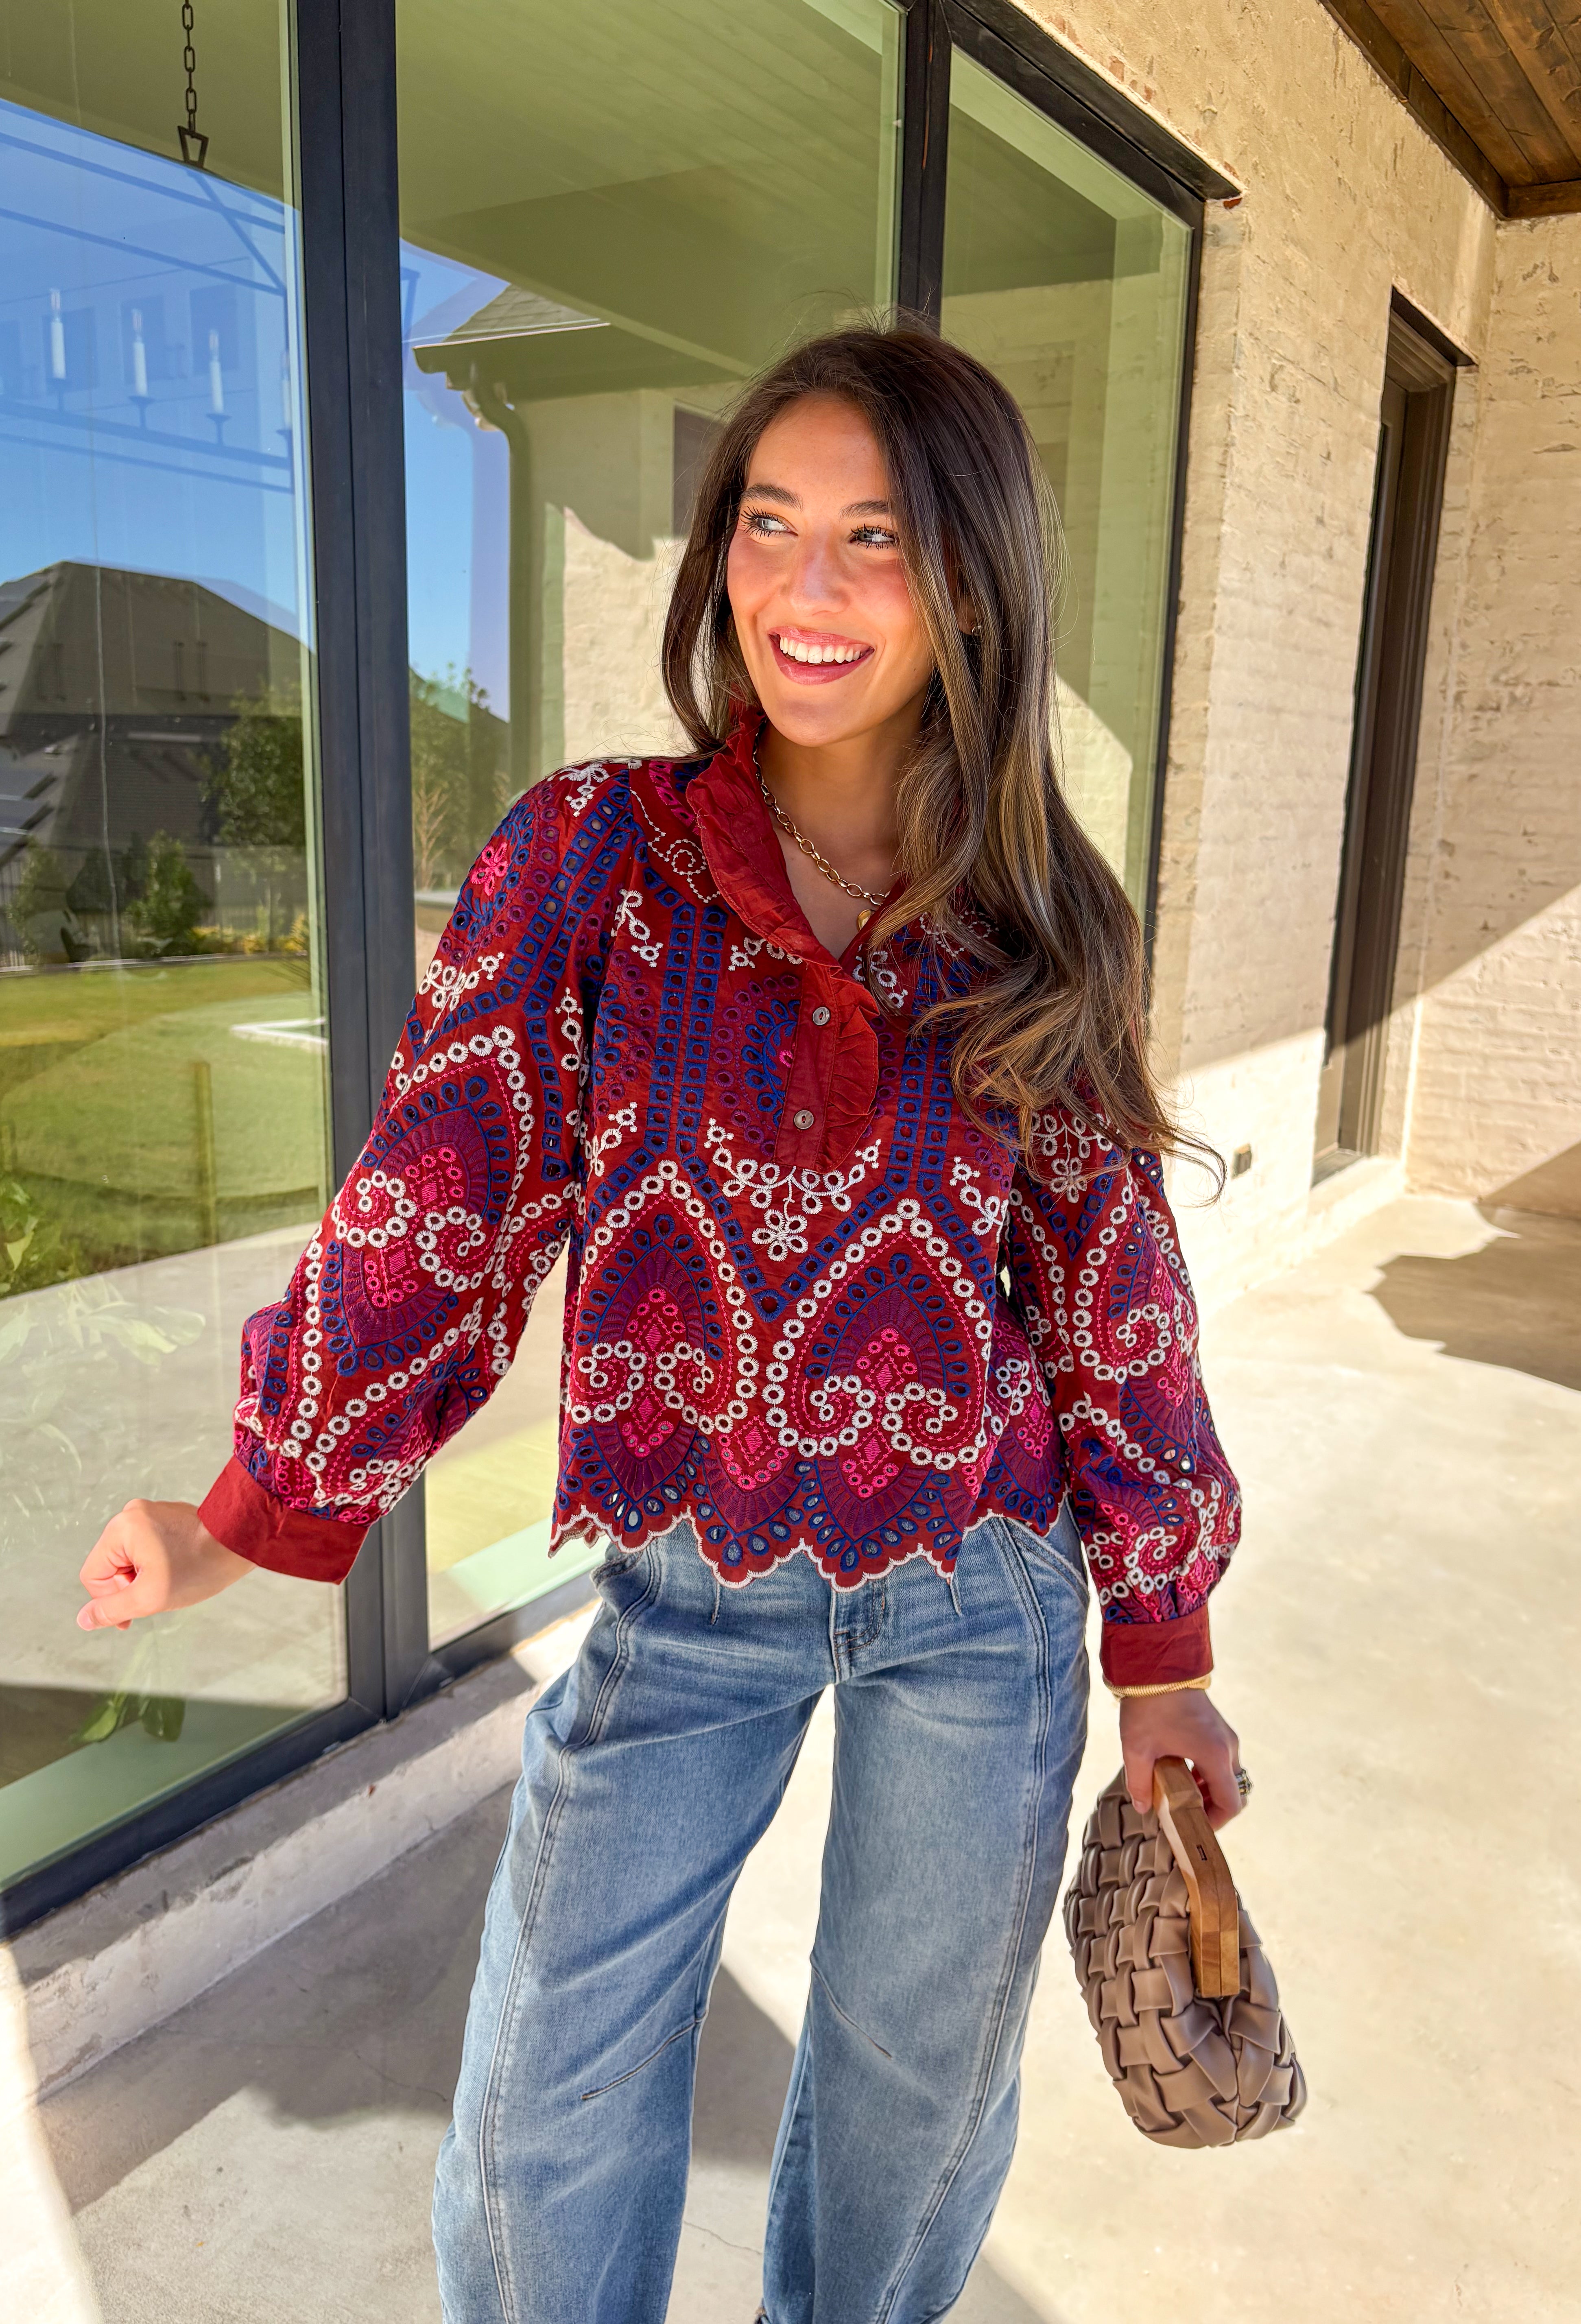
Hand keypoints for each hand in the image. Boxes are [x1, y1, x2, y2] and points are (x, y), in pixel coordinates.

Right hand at [78, 1500, 251, 1631]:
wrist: (242, 1543)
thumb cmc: (199, 1568)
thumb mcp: (149, 1597)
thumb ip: (112, 1610)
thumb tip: (84, 1619)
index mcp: (122, 1527)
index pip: (93, 1575)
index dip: (109, 1600)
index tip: (133, 1615)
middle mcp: (132, 1513)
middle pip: (111, 1566)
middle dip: (131, 1587)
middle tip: (159, 1593)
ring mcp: (150, 1513)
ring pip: (129, 1560)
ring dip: (145, 1578)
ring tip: (173, 1579)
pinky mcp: (167, 1517)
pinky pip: (147, 1549)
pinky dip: (157, 1565)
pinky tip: (179, 1568)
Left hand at [1119, 1688, 1243, 1828]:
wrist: (1156, 1664)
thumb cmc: (1148, 1705)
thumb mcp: (1137, 1748)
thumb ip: (1140, 1783)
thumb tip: (1143, 1808)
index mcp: (1214, 1755)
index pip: (1231, 1803)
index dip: (1216, 1823)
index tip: (1194, 1829)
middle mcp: (1227, 1746)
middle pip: (1233, 1791)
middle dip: (1212, 1808)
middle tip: (1185, 1817)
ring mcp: (1225, 1734)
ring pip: (1227, 1775)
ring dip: (1209, 1790)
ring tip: (1179, 1797)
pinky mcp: (1217, 1727)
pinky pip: (1221, 1760)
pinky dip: (1207, 1774)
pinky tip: (1181, 1774)